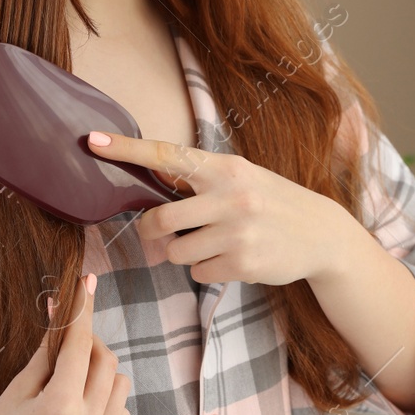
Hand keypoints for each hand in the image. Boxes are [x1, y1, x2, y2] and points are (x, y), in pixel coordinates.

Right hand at [0, 271, 130, 414]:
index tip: (87, 284)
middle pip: (107, 361)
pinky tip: (78, 406)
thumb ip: (48, 349)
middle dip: (89, 343)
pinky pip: (121, 413)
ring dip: (101, 373)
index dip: (83, 310)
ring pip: (120, 385)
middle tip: (66, 342)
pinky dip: (105, 400)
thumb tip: (63, 307)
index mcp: (59, 407)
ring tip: (70, 379)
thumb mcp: (18, 387)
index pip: (81, 344)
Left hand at [86, 130, 358, 287]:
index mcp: (226, 168)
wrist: (322, 234)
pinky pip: (198, 273)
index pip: (167, 154)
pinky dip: (206, 270)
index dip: (127, 149)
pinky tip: (231, 258)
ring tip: (213, 244)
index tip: (93, 141)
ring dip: (184, 253)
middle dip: (152, 230)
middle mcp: (231, 196)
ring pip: (176, 252)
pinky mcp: (243, 264)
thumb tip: (150, 186)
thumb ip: (200, 180)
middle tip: (158, 233)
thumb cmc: (271, 200)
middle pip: (161, 218)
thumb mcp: (241, 177)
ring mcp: (238, 232)